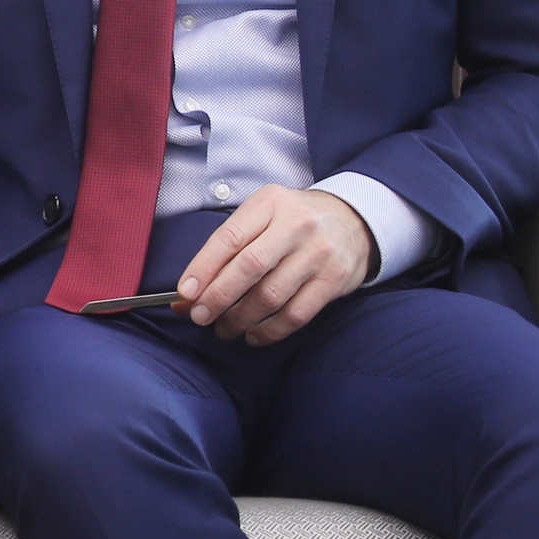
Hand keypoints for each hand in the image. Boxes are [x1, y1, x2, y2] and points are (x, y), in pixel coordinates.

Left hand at [176, 187, 376, 344]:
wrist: (354, 220)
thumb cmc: (292, 221)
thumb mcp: (261, 216)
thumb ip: (227, 249)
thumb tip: (188, 293)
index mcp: (269, 204)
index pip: (229, 238)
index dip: (203, 268)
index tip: (185, 293)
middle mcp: (296, 226)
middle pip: (250, 267)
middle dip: (218, 297)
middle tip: (200, 317)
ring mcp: (318, 253)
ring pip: (271, 295)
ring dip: (241, 318)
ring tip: (224, 328)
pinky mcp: (334, 280)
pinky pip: (297, 313)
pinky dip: (270, 330)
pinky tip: (254, 334)